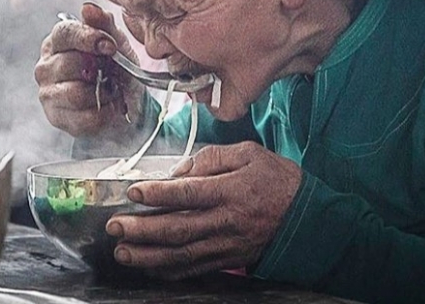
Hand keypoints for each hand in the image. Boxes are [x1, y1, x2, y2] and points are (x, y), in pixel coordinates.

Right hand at [34, 2, 144, 137]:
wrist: (124, 104)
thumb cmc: (115, 68)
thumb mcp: (115, 43)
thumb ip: (103, 24)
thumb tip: (88, 7)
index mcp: (57, 42)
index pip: (64, 33)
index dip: (88, 38)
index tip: (110, 47)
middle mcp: (45, 66)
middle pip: (71, 64)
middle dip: (100, 70)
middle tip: (113, 73)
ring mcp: (48, 93)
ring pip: (76, 93)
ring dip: (102, 93)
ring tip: (111, 91)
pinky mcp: (56, 118)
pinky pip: (84, 117)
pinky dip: (104, 113)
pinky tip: (108, 108)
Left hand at [107, 142, 301, 278]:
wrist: (309, 218)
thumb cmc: (277, 180)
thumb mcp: (248, 154)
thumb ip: (211, 157)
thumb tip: (178, 171)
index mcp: (231, 191)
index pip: (189, 193)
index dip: (159, 194)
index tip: (133, 192)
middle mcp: (227, 221)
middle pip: (179, 228)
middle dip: (142, 230)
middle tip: (115, 227)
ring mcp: (227, 244)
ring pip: (183, 254)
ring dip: (149, 256)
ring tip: (123, 252)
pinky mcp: (229, 259)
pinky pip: (195, 268)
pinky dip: (170, 271)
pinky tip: (149, 268)